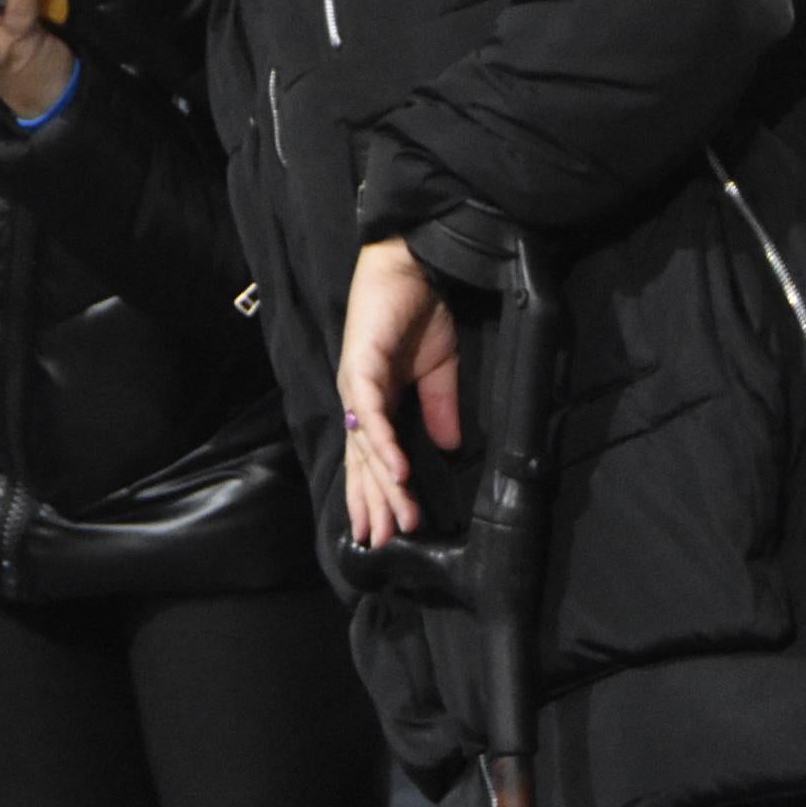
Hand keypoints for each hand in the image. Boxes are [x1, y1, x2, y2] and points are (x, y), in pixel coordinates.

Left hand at [336, 236, 462, 548]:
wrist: (414, 264)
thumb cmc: (421, 311)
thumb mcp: (440, 371)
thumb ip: (440, 409)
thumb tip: (448, 448)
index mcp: (375, 401)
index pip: (372, 458)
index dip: (377, 494)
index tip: (386, 532)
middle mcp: (359, 398)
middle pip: (363, 461)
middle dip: (374, 503)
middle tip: (383, 542)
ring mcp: (356, 383)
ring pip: (366, 445)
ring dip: (382, 484)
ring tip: (396, 519)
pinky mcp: (362, 365)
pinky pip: (372, 413)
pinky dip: (384, 443)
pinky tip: (396, 472)